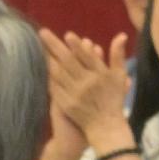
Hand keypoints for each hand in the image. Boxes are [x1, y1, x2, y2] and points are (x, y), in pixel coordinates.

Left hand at [44, 30, 132, 152]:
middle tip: (42, 32)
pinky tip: (39, 66)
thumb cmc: (114, 100)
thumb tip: (121, 35)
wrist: (105, 127)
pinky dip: (47, 76)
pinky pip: (54, 87)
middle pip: (69, 61)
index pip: (88, 57)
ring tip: (37, 46)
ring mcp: (75, 94)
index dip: (78, 46)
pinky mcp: (66, 104)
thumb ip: (118, 55)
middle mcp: (87, 83)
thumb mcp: (119, 76)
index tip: (68, 34)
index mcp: (101, 75)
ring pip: (58, 73)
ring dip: (47, 58)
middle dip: (55, 45)